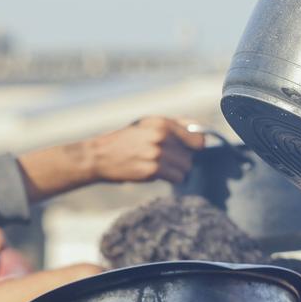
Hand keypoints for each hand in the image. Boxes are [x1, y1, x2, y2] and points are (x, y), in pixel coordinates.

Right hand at [89, 117, 203, 184]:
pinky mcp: (153, 170)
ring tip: (160, 165)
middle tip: (165, 158)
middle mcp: (161, 136)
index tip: (191, 149)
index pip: (197, 136)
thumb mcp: (147, 125)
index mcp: (161, 122)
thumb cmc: (127, 140)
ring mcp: (157, 153)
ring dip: (177, 170)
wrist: (100, 156)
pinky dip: (171, 178)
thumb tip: (200, 130)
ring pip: (186, 167)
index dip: (197, 145)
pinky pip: (177, 178)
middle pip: (192, 154)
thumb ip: (174, 125)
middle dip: (182, 158)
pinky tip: (157, 173)